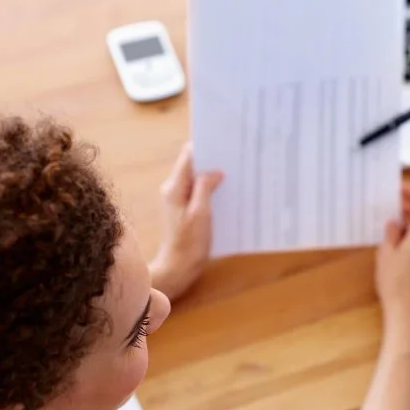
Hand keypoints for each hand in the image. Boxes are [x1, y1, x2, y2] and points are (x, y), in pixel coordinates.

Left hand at [149, 143, 223, 301]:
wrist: (178, 268)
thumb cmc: (189, 242)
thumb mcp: (200, 213)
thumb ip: (205, 188)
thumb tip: (215, 170)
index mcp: (175, 187)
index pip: (188, 156)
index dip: (205, 146)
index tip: (224, 141)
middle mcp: (174, 189)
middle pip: (193, 165)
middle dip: (212, 159)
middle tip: (235, 156)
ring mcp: (179, 199)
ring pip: (197, 178)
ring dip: (213, 175)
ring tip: (235, 171)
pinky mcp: (185, 209)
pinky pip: (199, 191)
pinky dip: (211, 188)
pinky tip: (227, 190)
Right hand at [375, 184, 409, 343]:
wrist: (409, 313)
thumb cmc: (395, 282)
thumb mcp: (386, 253)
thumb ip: (391, 232)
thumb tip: (394, 222)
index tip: (398, 187)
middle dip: (408, 204)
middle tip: (389, 202)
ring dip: (409, 220)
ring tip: (388, 219)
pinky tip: (395, 239)